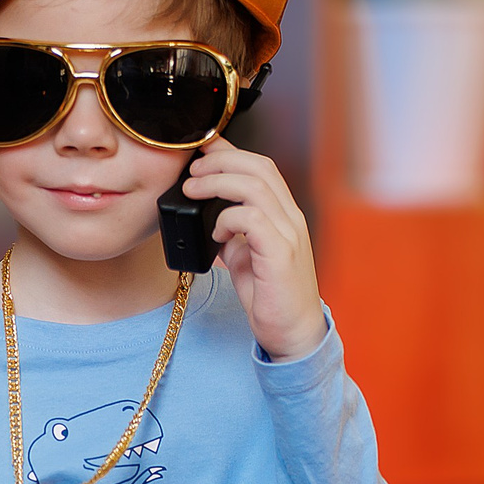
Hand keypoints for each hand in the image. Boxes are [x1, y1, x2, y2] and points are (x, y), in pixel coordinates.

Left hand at [181, 141, 325, 359]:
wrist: (292, 333)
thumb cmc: (271, 296)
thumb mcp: (246, 255)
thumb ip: (234, 231)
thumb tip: (209, 214)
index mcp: (284, 214)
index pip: (261, 166)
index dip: (230, 151)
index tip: (202, 149)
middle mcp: (291, 217)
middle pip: (258, 166)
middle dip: (220, 161)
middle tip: (191, 172)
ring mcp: (289, 234)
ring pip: (254, 186)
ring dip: (217, 183)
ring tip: (192, 192)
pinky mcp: (281, 254)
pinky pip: (252, 219)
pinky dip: (228, 218)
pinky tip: (215, 233)